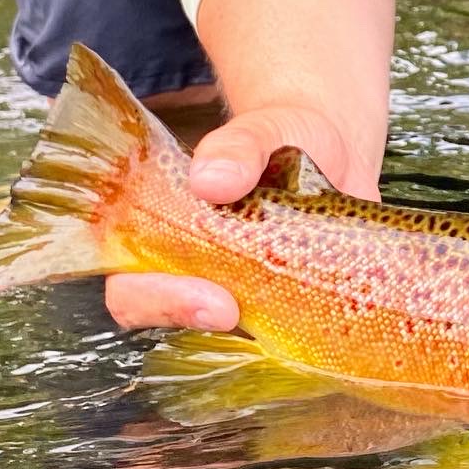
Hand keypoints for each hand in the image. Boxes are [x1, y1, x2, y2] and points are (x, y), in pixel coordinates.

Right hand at [103, 107, 383, 330]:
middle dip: (186, 316)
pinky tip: (330, 322)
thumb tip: (209, 181)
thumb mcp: (265, 127)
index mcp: (167, 229)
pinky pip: (282, 340)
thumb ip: (238, 146)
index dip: (154, 299)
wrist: (338, 150)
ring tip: (289, 312)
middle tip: (231, 312)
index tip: (208, 295)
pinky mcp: (288, 306)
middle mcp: (196, 268)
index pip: (129, 284)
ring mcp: (243, 293)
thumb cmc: (286, 137)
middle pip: (163, 316)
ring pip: (222, 336)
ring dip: (248, 333)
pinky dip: (301, 338)